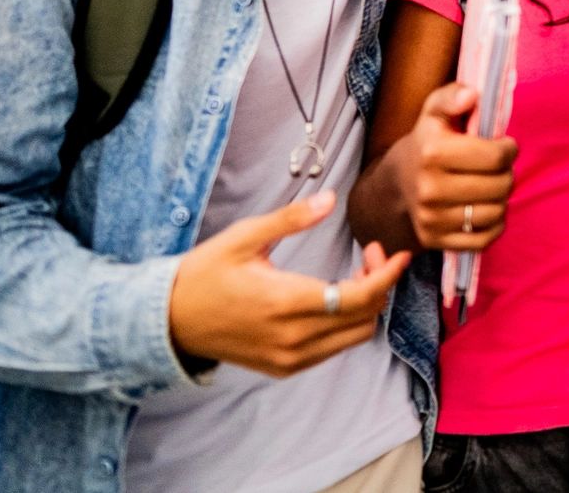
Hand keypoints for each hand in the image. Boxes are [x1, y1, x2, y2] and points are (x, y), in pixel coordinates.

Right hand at [168, 191, 411, 377]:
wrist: (169, 320)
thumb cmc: (205, 273)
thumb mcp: (245, 237)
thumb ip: (292, 219)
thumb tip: (331, 198)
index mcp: (285, 302)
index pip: (359, 297)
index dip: (387, 275)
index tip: (399, 253)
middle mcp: (292, 338)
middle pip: (365, 318)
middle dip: (379, 284)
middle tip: (370, 254)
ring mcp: (288, 358)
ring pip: (353, 337)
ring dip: (365, 306)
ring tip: (354, 273)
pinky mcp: (282, 368)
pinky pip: (332, 350)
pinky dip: (346, 324)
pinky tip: (335, 297)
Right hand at [390, 83, 518, 250]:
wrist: (397, 183)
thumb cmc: (428, 141)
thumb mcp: (435, 111)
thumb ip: (452, 96)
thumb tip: (471, 96)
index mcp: (432, 153)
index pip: (496, 157)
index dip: (508, 150)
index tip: (503, 146)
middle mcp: (429, 189)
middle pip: (500, 186)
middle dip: (507, 173)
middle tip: (497, 168)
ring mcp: (431, 219)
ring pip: (497, 213)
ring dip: (502, 198)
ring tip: (490, 186)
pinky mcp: (435, 241)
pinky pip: (486, 239)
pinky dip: (495, 224)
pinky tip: (485, 207)